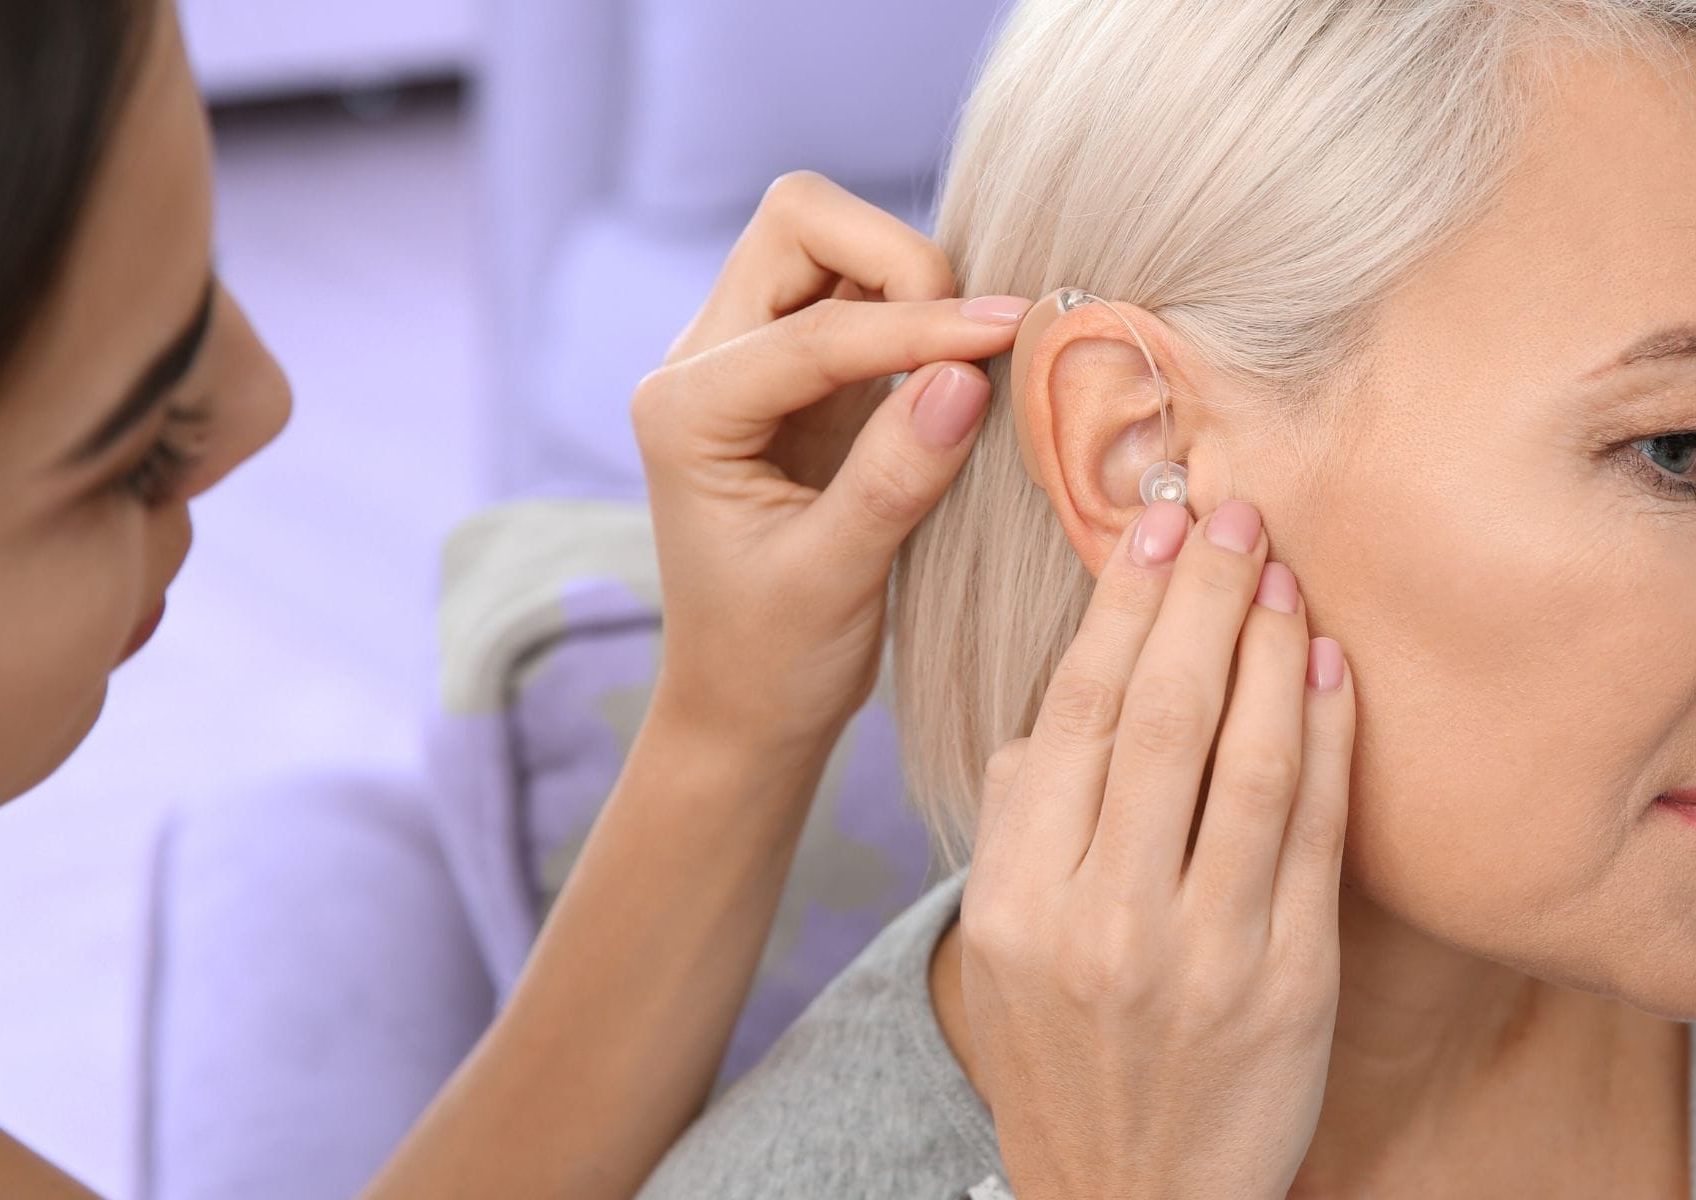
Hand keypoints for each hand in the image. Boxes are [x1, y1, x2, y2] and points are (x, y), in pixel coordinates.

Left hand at [629, 170, 1031, 757]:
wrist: (746, 706)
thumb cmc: (772, 658)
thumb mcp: (835, 582)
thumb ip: (895, 477)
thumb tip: (969, 377)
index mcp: (686, 410)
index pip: (813, 330)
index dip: (918, 327)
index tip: (1009, 338)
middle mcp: (704, 362)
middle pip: (799, 223)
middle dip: (896, 259)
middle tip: (973, 340)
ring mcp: (753, 358)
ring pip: (833, 245)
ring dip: (912, 283)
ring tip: (975, 358)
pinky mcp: (804, 375)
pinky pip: (864, 298)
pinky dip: (921, 315)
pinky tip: (964, 369)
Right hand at [959, 499, 1356, 1199]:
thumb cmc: (1067, 1053)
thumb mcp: (1001, 945)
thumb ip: (1022, 819)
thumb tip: (1069, 692)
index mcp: (1016, 898)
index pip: (1074, 716)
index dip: (1124, 608)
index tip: (1157, 529)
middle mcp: (1102, 920)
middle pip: (1162, 717)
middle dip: (1204, 598)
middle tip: (1236, 513)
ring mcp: (1203, 953)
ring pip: (1249, 760)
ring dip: (1272, 647)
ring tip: (1285, 571)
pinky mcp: (1290, 982)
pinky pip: (1316, 832)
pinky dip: (1328, 737)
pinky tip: (1330, 665)